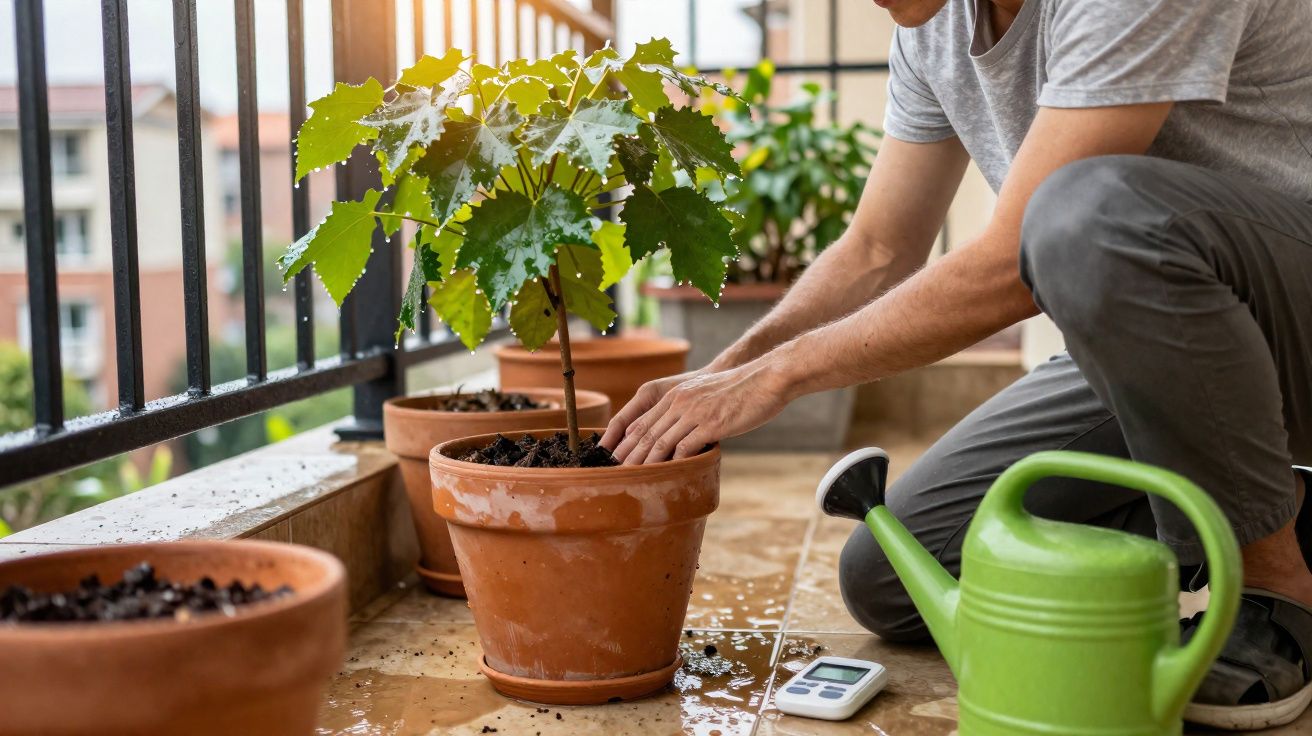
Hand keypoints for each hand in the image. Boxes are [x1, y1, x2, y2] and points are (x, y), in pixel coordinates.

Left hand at [604, 359, 794, 463]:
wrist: (765, 378)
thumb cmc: (739, 390)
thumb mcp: (705, 393)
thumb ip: (688, 409)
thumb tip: (680, 432)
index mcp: (675, 395)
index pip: (641, 420)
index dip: (624, 440)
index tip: (613, 457)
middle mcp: (679, 402)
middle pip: (645, 433)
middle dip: (627, 455)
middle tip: (614, 474)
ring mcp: (694, 413)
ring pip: (660, 442)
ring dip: (644, 463)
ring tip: (634, 478)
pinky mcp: (711, 424)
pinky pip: (686, 447)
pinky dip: (674, 462)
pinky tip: (667, 475)